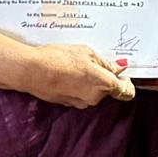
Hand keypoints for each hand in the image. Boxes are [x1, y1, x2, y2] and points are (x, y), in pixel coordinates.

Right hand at [0, 32, 132, 109]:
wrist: (31, 71)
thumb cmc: (57, 59)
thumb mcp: (86, 53)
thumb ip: (106, 63)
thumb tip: (121, 67)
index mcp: (103, 83)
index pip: (126, 91)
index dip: (127, 81)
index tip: (121, 72)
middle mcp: (95, 97)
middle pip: (108, 89)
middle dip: (103, 77)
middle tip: (91, 61)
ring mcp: (82, 102)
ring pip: (94, 92)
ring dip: (90, 81)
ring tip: (75, 65)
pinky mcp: (70, 104)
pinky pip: (80, 94)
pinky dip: (78, 86)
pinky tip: (66, 74)